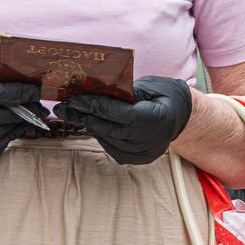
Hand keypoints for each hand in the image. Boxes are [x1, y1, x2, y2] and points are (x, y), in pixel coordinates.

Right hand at [0, 61, 45, 162]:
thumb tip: (21, 79)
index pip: (1, 94)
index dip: (23, 92)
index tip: (38, 90)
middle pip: (6, 115)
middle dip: (26, 109)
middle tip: (38, 106)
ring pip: (5, 132)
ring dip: (17, 123)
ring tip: (21, 115)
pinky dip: (8, 138)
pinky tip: (9, 128)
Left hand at [53, 76, 192, 164]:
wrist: (181, 116)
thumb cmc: (164, 95)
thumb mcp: (147, 86)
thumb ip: (123, 91)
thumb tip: (93, 90)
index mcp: (156, 118)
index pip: (118, 113)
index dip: (94, 106)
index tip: (74, 98)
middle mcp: (150, 140)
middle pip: (108, 128)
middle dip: (84, 115)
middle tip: (63, 106)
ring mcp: (144, 153)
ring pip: (107, 138)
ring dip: (88, 125)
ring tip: (72, 113)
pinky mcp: (137, 159)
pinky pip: (111, 146)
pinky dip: (100, 134)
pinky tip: (90, 122)